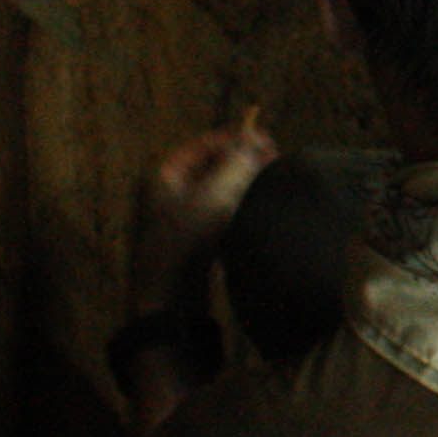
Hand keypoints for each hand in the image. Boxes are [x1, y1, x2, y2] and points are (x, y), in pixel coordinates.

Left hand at [129, 113, 277, 314]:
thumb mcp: (214, 195)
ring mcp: (180, 217)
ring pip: (217, 188)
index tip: (265, 138)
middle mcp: (168, 192)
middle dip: (242, 159)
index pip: (203, 145)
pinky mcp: (194, 239)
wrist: (172, 298)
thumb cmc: (185, 241)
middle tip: (274, 157)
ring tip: (271, 178)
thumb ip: (235, 164)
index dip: (233, 138)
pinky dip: (239, 203)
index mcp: (163, 176)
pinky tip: (259, 205)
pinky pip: (219, 211)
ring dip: (243, 181)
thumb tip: (253, 140)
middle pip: (210, 165)